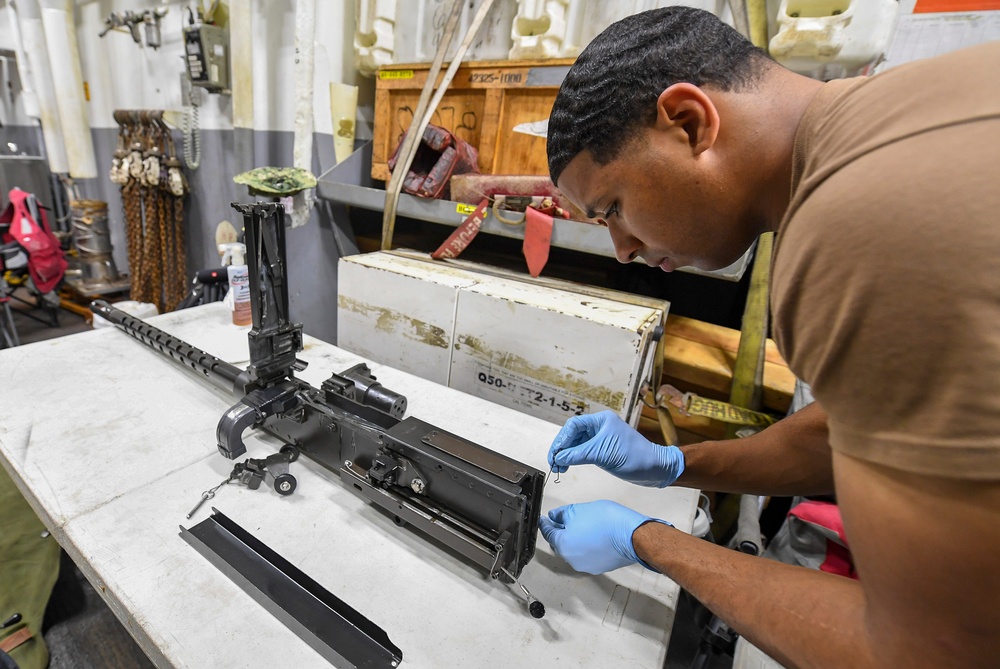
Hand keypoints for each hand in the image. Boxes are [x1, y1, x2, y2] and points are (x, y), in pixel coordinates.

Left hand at [538, 500, 668, 573]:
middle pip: (560, 544)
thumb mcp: (579, 509)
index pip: (548, 533)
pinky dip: (585, 547)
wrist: (632, 536)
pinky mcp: (598, 568)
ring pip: (573, 551)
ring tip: (583, 526)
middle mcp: (571, 559)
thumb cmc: (607, 521)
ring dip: (574, 540)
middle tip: (564, 519)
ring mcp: (585, 565)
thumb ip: (563, 514)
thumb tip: (554, 516)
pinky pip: (586, 556)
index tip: (544, 519)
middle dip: (560, 532)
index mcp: (563, 545)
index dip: (545, 523)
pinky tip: (593, 536)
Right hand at [547, 411, 684, 486]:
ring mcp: (602, 438)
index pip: (573, 425)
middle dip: (562, 448)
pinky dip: (575, 458)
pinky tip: (569, 466)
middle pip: (573, 434)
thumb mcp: (602, 454)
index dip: (561, 439)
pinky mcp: (604, 450)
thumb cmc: (633, 456)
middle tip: (554, 462)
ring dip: (567, 455)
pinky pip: (584, 451)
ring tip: (560, 467)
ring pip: (578, 444)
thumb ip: (577, 455)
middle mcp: (600, 426)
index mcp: (601, 420)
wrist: (654, 468)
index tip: (555, 454)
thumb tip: (558, 458)